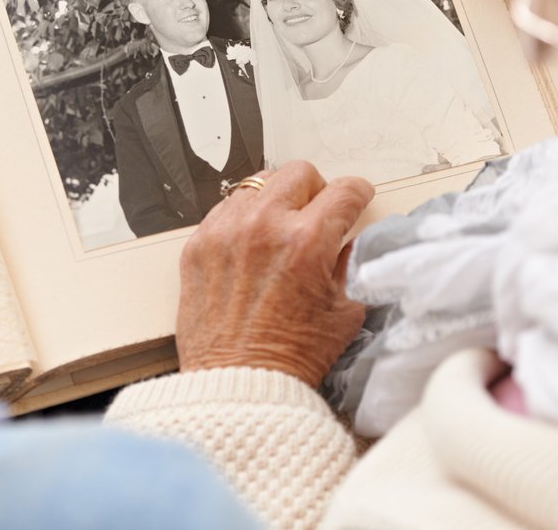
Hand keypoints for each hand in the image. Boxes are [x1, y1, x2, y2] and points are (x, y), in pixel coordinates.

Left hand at [176, 162, 373, 387]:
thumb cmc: (292, 356)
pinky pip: (226, 208)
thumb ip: (351, 264)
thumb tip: (350, 237)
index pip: (344, 191)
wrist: (238, 384)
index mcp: (306, 242)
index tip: (357, 199)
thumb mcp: (345, 311)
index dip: (358, 194)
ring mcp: (225, 232)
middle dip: (317, 190)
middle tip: (318, 214)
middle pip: (299, 173)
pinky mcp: (198, 245)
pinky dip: (244, 219)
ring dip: (277, 200)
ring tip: (282, 230)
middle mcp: (263, 227)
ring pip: (259, 184)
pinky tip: (253, 245)